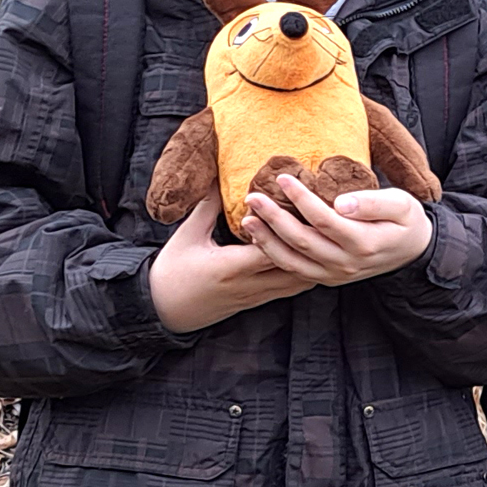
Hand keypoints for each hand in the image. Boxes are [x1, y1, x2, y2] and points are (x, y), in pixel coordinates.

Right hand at [148, 196, 320, 331]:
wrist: (163, 309)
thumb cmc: (172, 271)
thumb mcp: (187, 235)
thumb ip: (207, 207)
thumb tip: (218, 176)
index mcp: (231, 267)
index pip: (270, 248)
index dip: (285, 229)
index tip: (296, 206)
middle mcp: (249, 284)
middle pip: (292, 266)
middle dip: (308, 245)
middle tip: (322, 220)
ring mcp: (256, 296)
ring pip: (297, 282)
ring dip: (311, 260)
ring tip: (323, 237)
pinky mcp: (257, 302)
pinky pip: (289, 289)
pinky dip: (303, 272)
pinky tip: (312, 256)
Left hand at [244, 176, 432, 285]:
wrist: (412, 251)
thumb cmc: (405, 220)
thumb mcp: (402, 204)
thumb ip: (373, 202)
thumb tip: (341, 203)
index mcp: (364, 243)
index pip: (325, 220)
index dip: (302, 199)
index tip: (284, 178)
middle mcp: (347, 263)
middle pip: (303, 241)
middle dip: (274, 219)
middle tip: (253, 197)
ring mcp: (336, 274)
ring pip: (293, 261)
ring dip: (267, 241)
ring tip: (247, 220)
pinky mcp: (327, 277)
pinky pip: (295, 270)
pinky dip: (274, 255)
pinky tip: (259, 238)